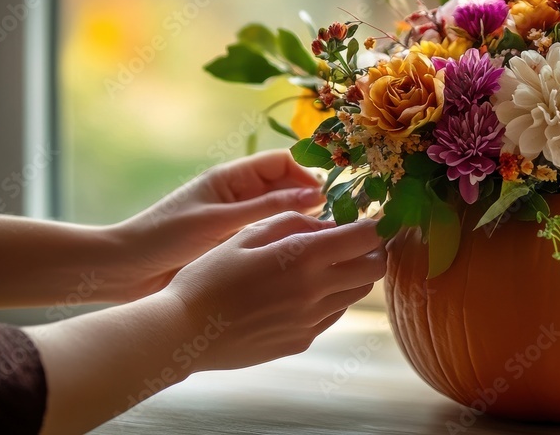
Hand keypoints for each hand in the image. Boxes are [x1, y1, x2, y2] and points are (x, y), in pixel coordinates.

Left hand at [113, 150, 325, 299]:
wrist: (126, 269)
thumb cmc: (165, 237)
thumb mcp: (219, 221)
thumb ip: (266, 208)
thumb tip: (314, 196)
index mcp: (231, 177)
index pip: (282, 162)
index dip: (306, 174)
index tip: (324, 198)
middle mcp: (238, 194)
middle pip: (287, 186)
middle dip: (310, 198)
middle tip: (333, 221)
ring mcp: (237, 218)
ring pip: (281, 212)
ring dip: (301, 221)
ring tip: (321, 240)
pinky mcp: (234, 242)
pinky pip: (269, 235)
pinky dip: (287, 241)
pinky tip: (300, 257)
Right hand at [161, 213, 385, 371]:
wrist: (182, 333)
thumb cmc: (208, 276)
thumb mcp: (247, 235)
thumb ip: (294, 224)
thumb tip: (329, 224)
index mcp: (302, 258)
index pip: (365, 239)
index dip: (377, 225)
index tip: (375, 218)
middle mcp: (315, 292)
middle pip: (374, 269)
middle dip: (374, 251)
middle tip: (356, 241)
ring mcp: (310, 321)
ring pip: (357, 294)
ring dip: (353, 275)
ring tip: (327, 263)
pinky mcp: (301, 342)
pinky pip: (333, 315)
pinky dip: (332, 298)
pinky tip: (304, 290)